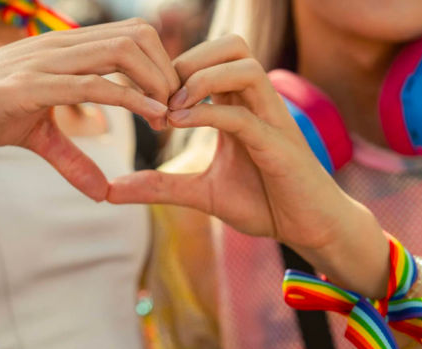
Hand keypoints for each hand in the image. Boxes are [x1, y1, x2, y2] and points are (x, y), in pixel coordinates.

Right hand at [0, 18, 179, 200]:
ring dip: (155, 81)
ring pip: (121, 51)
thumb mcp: (36, 137)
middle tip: (178, 107)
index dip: (159, 63)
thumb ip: (72, 158)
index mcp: (63, 51)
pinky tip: (152, 114)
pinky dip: (130, 98)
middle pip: (136, 36)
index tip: (170, 100)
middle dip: (167, 69)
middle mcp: (59, 47)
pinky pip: (93, 84)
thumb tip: (103, 192)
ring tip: (168, 113)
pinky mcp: (32, 85)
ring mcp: (46, 63)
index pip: (129, 36)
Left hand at [108, 34, 372, 251]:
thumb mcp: (200, 194)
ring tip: (170, 109)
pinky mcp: (280, 145)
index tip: (144, 99)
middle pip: (231, 46)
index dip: (173, 69)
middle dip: (188, 61)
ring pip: (244, 66)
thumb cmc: (265, 203)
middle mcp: (258, 104)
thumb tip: (111, 190)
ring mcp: (272, 120)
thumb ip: (159, 186)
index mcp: (240, 106)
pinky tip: (178, 125)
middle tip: (158, 95)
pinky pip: (244, 115)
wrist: (310, 229)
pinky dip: (209, 114)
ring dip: (201, 80)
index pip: (210, 60)